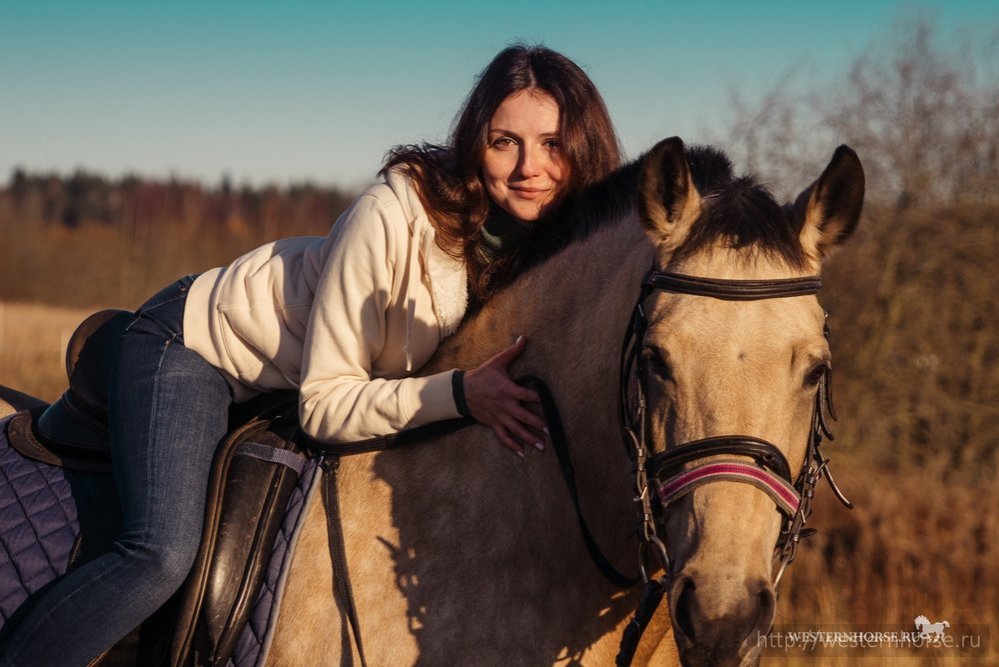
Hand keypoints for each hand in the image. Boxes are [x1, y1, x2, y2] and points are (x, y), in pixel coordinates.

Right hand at [463, 335, 545, 456]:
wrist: (463, 391)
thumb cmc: (483, 375)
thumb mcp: (497, 362)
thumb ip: (513, 352)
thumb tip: (524, 338)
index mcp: (508, 390)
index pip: (528, 395)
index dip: (539, 399)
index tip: (550, 403)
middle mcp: (506, 406)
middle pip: (524, 417)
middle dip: (538, 424)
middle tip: (550, 431)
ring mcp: (500, 417)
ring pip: (516, 430)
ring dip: (529, 438)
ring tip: (541, 446)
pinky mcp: (494, 424)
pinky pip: (504, 437)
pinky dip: (513, 446)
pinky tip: (522, 453)